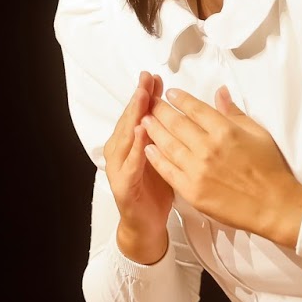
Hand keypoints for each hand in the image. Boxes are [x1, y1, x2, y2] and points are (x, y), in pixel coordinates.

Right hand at [103, 71, 173, 264]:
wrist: (146, 225)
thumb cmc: (156, 188)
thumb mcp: (165, 155)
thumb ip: (169, 132)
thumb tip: (181, 107)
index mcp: (133, 143)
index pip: (139, 112)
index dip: (146, 94)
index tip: (155, 76)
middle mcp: (122, 151)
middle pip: (131, 119)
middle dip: (139, 98)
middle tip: (146, 79)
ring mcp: (120, 168)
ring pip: (126, 137)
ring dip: (133, 116)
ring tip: (141, 98)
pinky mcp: (123, 185)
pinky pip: (131, 164)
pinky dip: (135, 148)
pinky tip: (140, 133)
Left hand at [142, 87, 301, 247]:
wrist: (273, 205)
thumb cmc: (270, 168)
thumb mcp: (257, 133)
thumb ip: (234, 112)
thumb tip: (220, 92)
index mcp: (225, 130)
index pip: (195, 108)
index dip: (179, 99)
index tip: (169, 93)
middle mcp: (208, 147)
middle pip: (176, 123)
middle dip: (160, 111)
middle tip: (149, 104)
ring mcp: (198, 169)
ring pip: (168, 144)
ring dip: (153, 130)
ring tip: (144, 121)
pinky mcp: (192, 190)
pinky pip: (168, 170)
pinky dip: (156, 158)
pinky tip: (148, 148)